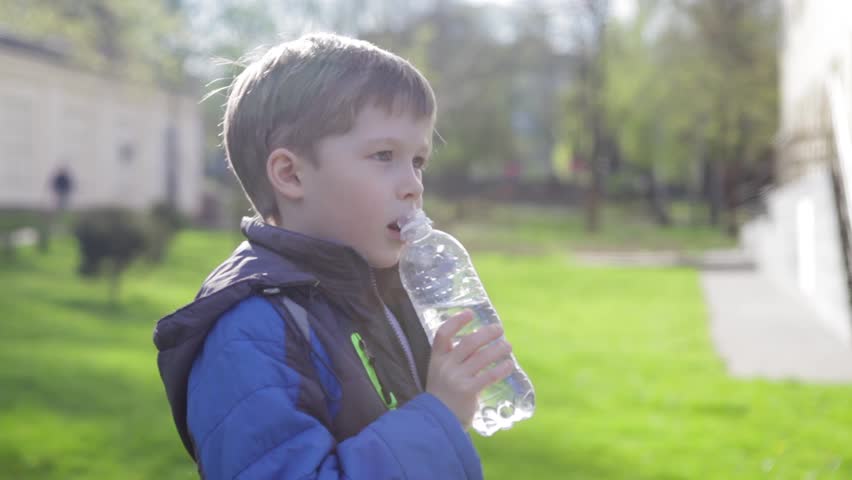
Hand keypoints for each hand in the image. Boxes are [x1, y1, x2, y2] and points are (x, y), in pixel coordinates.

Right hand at [425, 310, 513, 428]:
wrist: (437, 421)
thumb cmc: (443, 395)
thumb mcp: (440, 373)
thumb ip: (454, 359)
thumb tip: (479, 343)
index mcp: (436, 359)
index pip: (443, 334)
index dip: (456, 321)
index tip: (470, 313)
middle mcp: (446, 366)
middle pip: (469, 342)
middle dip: (487, 333)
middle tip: (499, 329)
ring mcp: (456, 379)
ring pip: (482, 357)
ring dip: (498, 349)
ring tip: (508, 346)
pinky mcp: (468, 391)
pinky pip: (489, 376)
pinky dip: (502, 368)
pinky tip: (509, 364)